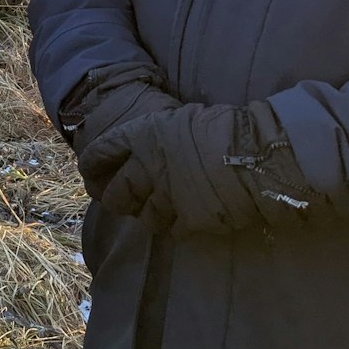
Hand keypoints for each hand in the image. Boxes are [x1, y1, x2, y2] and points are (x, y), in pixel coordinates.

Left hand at [80, 102, 312, 235]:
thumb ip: (160, 136)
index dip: (92, 163)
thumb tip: (153, 146)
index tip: (88, 170)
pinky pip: (173, 229)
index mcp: (144, 135)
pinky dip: (177, 225)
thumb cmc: (230, 127)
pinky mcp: (189, 219)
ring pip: (145, 216)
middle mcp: (148, 166)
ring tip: (160, 210)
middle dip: (115, 199)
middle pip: (117, 193)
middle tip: (120, 201)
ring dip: (150, 214)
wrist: (260, 153)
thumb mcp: (185, 119)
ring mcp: (167, 196)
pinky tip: (188, 217)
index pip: (103, 150)